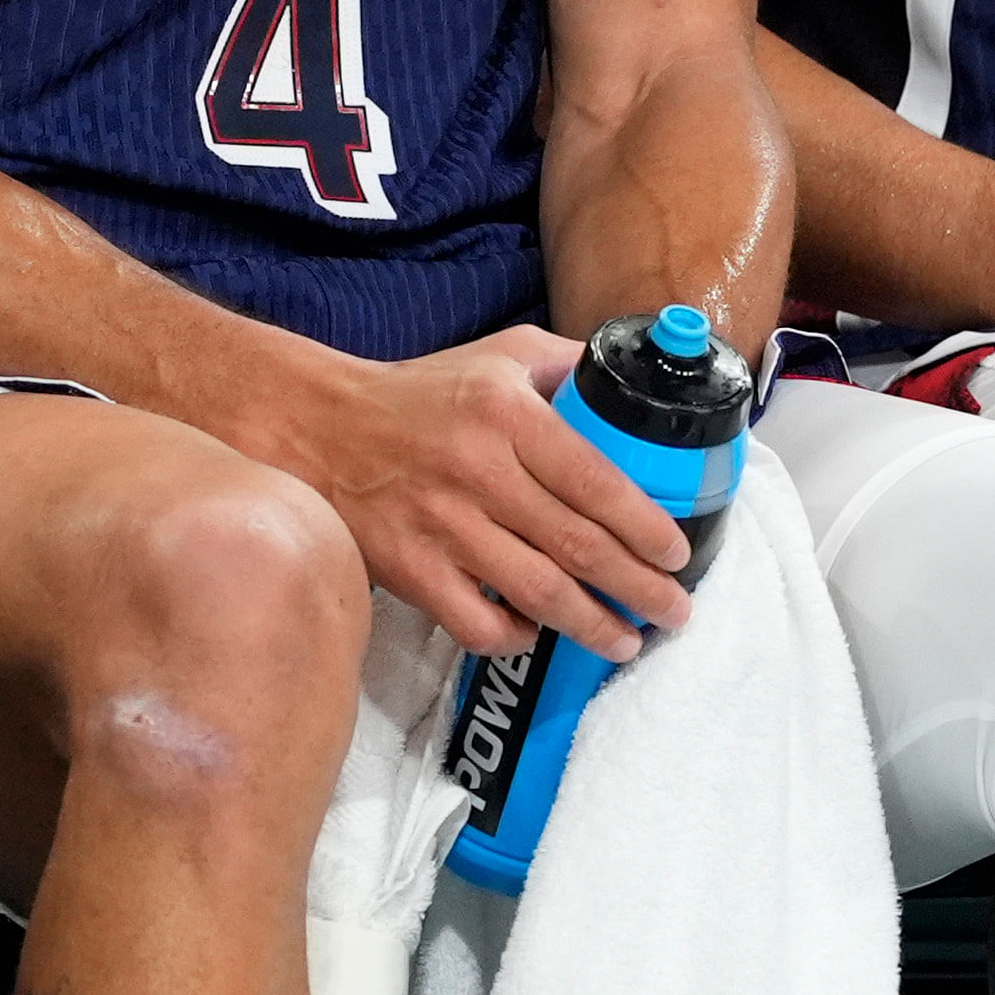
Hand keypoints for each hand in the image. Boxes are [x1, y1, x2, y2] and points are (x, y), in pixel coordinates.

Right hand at [262, 326, 705, 662]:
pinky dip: (515, 636)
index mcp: (505, 413)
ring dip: (591, 625)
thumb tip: (640, 392)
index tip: (677, 554)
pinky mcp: (408, 569)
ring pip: (535, 592)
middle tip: (674, 611)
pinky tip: (539, 633)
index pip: (593, 481)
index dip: (644, 526)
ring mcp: (439, 526)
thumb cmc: (422, 393)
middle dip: (638, 588)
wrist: (316, 428)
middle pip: (577, 546)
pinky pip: (475, 622)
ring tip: (626, 640)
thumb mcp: (501, 354)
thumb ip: (570, 367)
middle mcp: (475, 470)